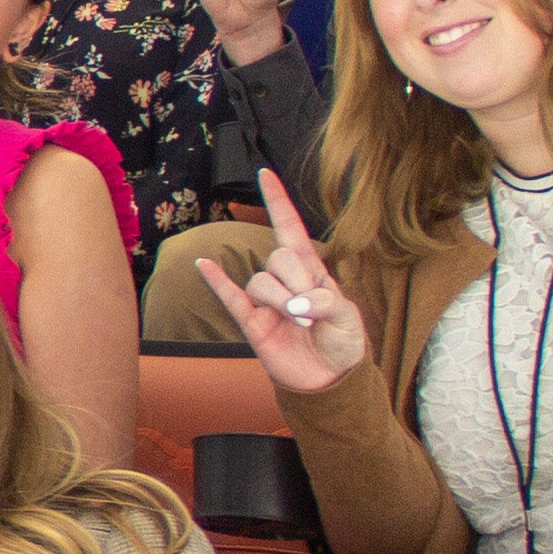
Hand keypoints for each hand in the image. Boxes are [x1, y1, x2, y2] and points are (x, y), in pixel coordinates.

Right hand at [191, 168, 367, 393]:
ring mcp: (266, 301)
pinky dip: (216, 281)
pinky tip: (203, 265)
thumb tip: (294, 305)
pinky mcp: (252, 323)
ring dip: (280, 300)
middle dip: (296, 281)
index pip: (291, 229)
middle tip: (310, 310)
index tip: (265, 174)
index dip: (278, 202)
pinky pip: (229, 297)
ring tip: (299, 323)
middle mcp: (285, 281)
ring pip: (260, 282)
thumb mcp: (349, 318)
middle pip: (277, 257)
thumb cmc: (343, 343)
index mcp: (311, 272)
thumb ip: (325, 303)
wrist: (329, 380)